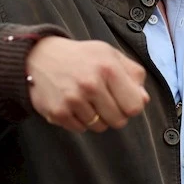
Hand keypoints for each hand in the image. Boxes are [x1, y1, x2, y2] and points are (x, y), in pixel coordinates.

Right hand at [26, 37, 148, 131]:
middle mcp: (91, 84)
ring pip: (99, 127)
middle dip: (114, 114)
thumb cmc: (80, 57)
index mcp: (108, 68)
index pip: (135, 107)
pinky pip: (81, 129)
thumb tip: (144, 99)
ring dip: (96, 117)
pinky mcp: (58, 112)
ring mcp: (73, 100)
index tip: (122, 99)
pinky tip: (72, 104)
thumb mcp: (109, 54)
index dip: (131, 106)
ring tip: (85, 100)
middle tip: (102, 100)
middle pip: (119, 121)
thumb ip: (132, 73)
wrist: (39, 57)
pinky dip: (79, 120)